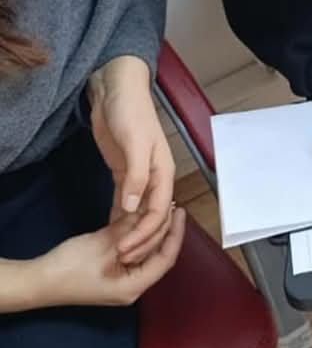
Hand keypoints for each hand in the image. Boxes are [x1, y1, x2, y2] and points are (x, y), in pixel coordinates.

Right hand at [32, 209, 185, 309]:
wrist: (37, 282)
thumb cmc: (67, 268)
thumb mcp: (102, 244)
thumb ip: (128, 229)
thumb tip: (148, 211)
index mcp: (133, 287)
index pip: (166, 259)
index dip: (175, 234)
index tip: (179, 211)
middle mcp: (132, 288)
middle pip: (157, 257)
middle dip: (165, 231)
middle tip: (171, 206)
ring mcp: (122, 283)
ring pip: (145, 255)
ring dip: (151, 233)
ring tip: (158, 210)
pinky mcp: (112, 275)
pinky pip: (132, 255)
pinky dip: (137, 238)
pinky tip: (139, 221)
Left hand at [88, 56, 175, 260]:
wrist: (116, 89)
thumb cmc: (130, 112)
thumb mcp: (133, 143)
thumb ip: (135, 176)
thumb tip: (133, 209)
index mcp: (162, 171)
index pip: (158, 212)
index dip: (145, 234)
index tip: (127, 249)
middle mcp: (154, 177)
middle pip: (152, 217)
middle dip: (140, 239)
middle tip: (121, 257)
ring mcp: (139, 175)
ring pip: (139, 211)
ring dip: (131, 230)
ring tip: (117, 250)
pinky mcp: (123, 172)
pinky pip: (126, 201)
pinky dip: (121, 217)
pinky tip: (113, 230)